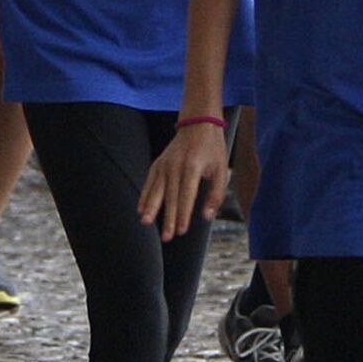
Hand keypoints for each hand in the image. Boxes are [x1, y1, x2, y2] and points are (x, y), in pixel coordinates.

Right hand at [138, 124, 229, 241]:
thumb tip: (206, 217)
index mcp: (193, 167)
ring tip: (146, 223)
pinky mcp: (157, 164)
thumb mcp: (221, 169)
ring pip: (156, 190)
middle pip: (171, 196)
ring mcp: (164, 164)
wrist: (198, 123)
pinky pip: (149, 183)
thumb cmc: (212, 149)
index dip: (184, 214)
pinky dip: (144, 197)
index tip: (181, 231)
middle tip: (167, 237)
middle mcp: (176, 165)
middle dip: (169, 218)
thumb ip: (216, 194)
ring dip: (151, 209)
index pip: (187, 195)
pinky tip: (141, 210)